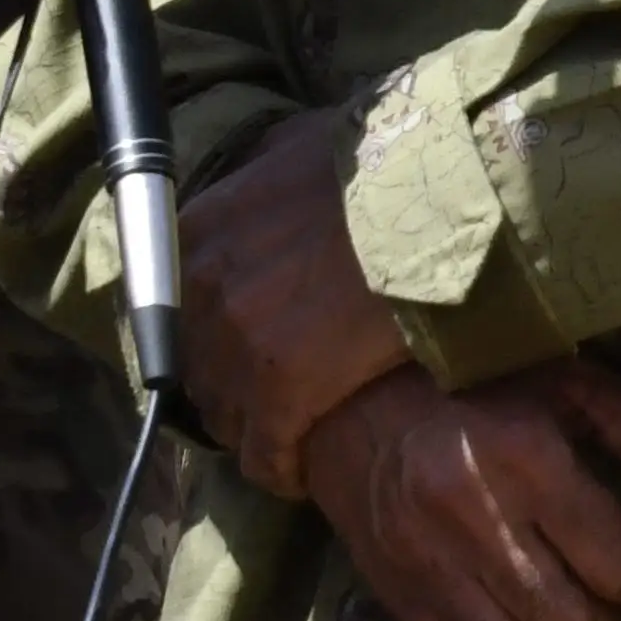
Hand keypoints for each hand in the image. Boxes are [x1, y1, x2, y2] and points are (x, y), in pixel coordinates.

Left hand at [181, 104, 420, 491]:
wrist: (443, 198)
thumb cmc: (389, 165)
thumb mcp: (306, 147)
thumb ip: (269, 175)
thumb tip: (275, 176)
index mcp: (199, 230)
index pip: (177, 305)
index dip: (215, 333)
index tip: (247, 347)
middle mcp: (202, 289)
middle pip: (197, 364)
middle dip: (231, 386)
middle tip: (275, 398)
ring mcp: (237, 343)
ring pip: (227, 415)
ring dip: (255, 430)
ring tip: (293, 435)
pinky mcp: (279, 393)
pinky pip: (266, 452)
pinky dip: (282, 467)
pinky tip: (302, 473)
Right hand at [299, 357, 620, 620]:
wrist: (350, 398)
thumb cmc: (483, 384)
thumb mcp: (576, 386)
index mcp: (527, 458)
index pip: (618, 565)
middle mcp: (471, 516)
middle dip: (604, 618)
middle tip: (599, 589)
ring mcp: (425, 563)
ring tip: (561, 612)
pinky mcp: (395, 597)